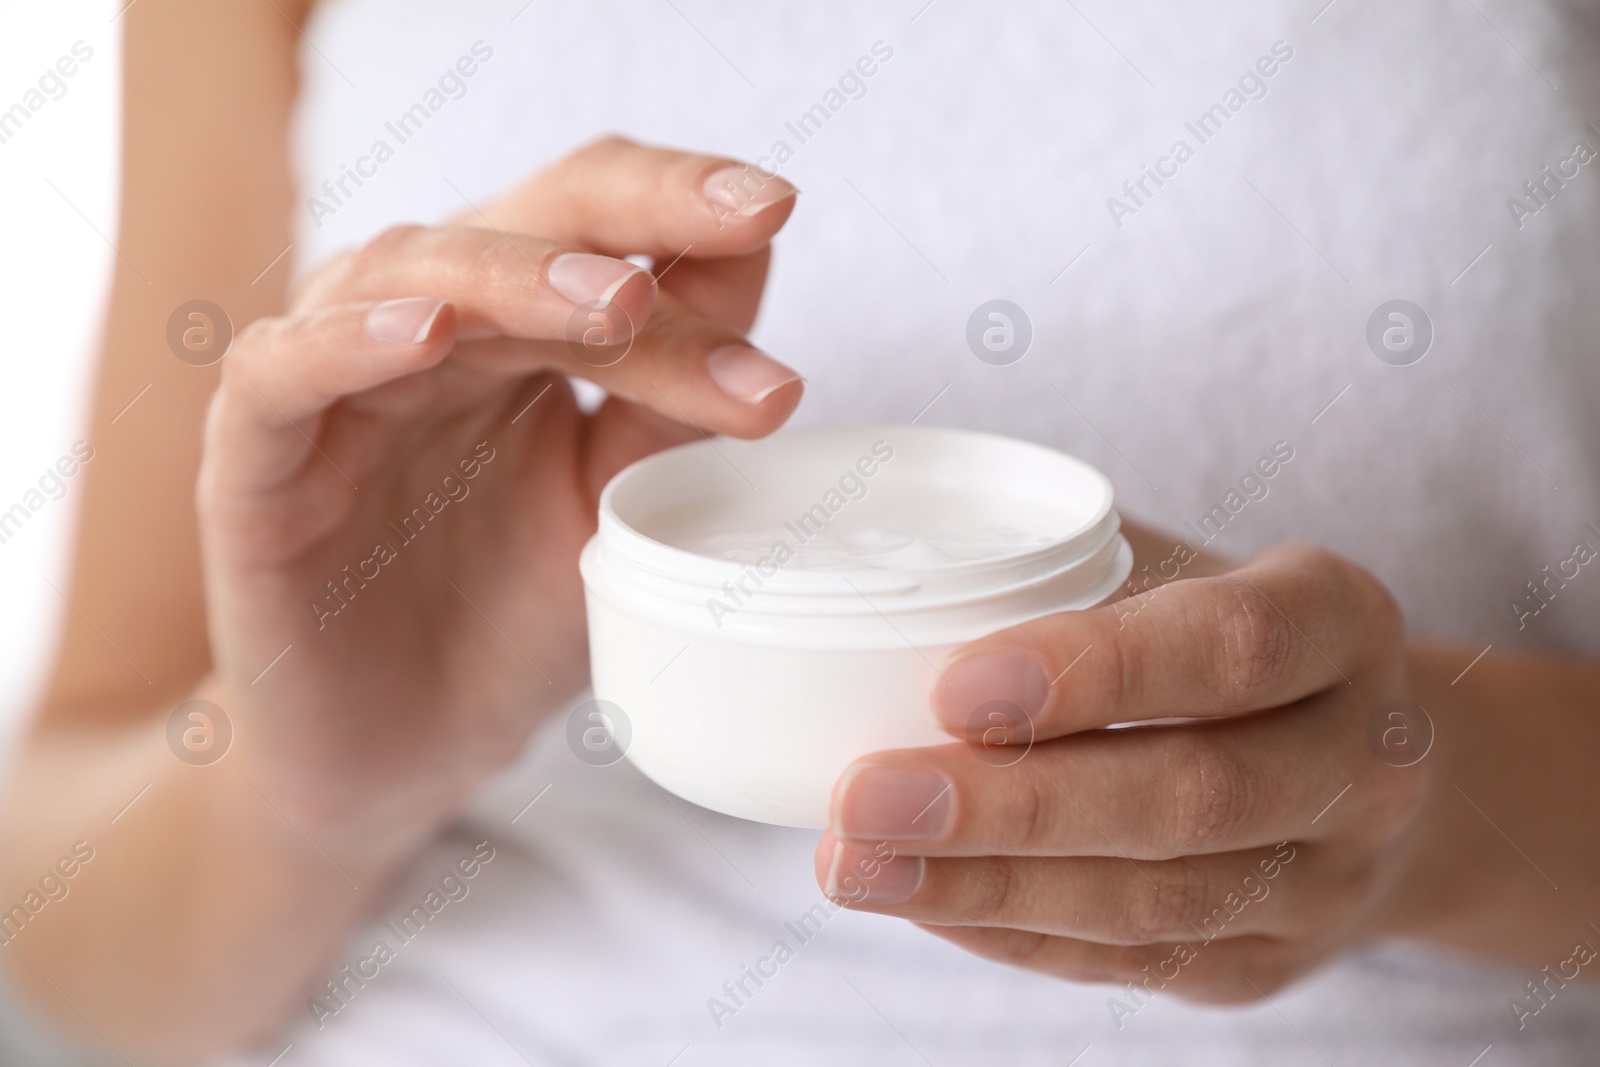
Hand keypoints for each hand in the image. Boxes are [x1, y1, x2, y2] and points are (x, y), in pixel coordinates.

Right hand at [200, 137, 802, 834]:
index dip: (683, 202)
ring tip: (618, 302)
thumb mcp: (618, 504)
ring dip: (519, 277)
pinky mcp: (254, 461)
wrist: (403, 755)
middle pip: (520, 220)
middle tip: (737, 223)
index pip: (599, 223)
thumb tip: (762, 267)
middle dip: (632, 216)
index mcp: (517, 329)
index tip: (778, 205)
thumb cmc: (510, 619)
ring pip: (408, 273)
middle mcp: (427, 330)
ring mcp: (337, 385)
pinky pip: (282, 373)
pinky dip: (349, 342)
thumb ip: (673, 399)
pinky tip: (431, 336)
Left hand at [815, 528, 1428, 1001]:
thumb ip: (1069, 570)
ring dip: (986, 889)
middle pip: (1189, 796)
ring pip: (1153, 904)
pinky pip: (1130, 965)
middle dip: (1010, 807)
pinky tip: (919, 900)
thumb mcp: (1179, 569)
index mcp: (1342, 623)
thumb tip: (890, 589)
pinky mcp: (1269, 962)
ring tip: (855, 865)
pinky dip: (1010, 933)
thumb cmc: (1219, 640)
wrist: (1355, 765)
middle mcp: (1364, 758)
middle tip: (865, 798)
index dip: (1094, 671)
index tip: (953, 689)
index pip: (1229, 647)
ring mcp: (1329, 880)